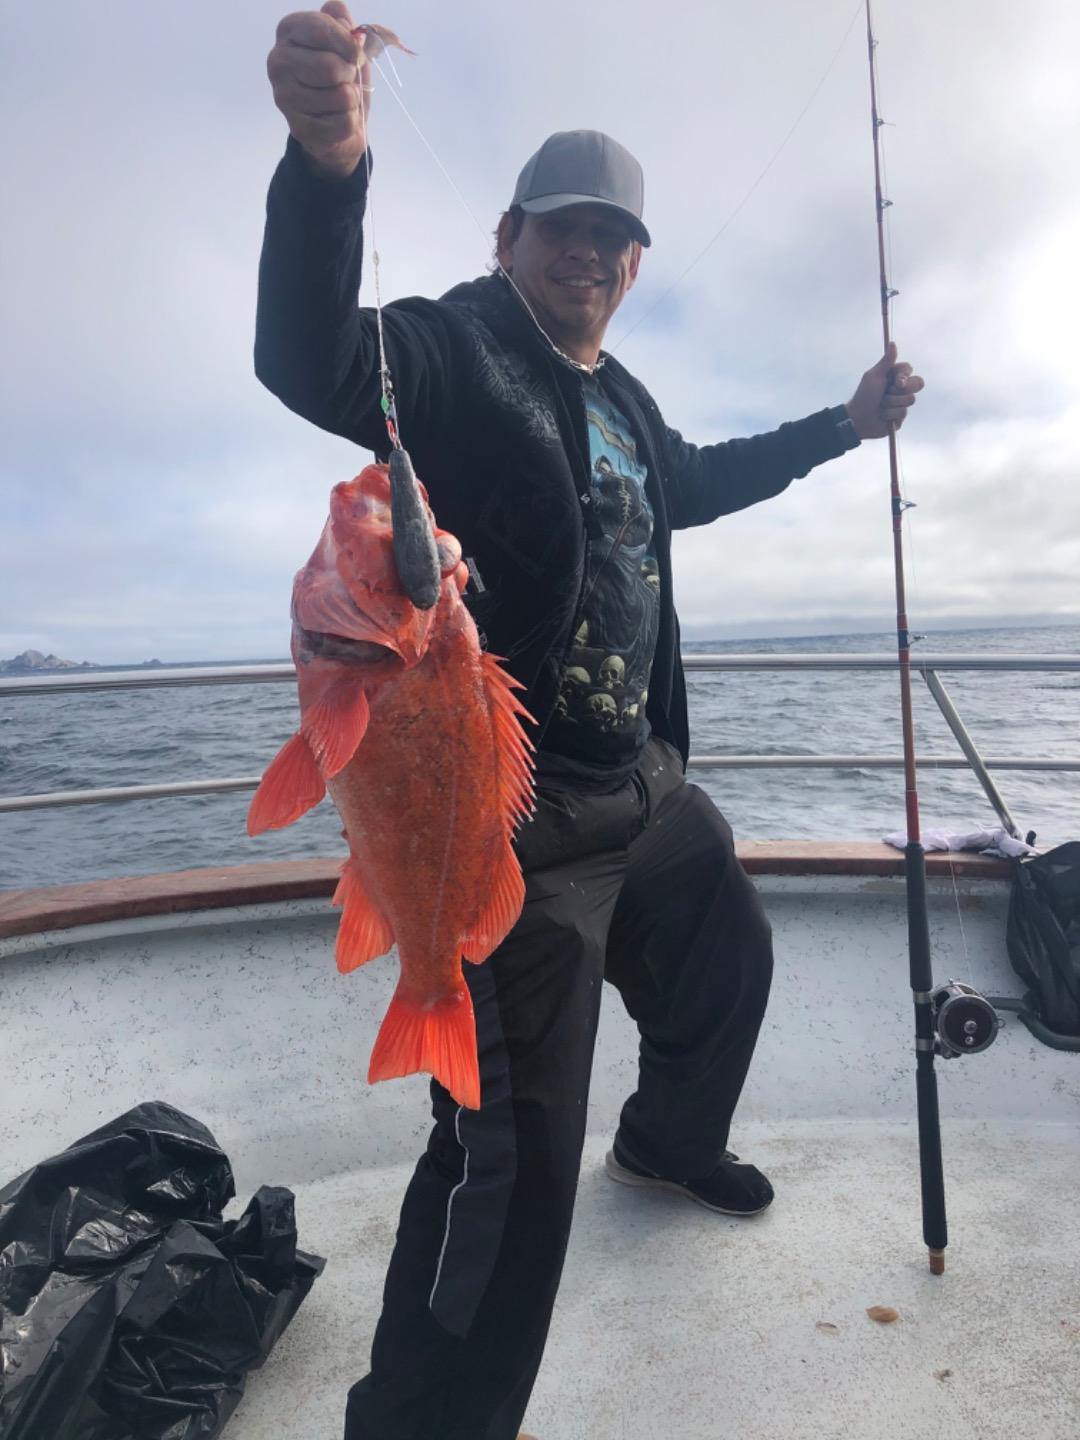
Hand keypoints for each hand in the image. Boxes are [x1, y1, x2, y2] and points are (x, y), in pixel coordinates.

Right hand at [267, 2, 371, 180]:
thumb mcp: (347, 44)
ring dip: (351, 100)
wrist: (339, 124)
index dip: (347, 43)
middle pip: (331, 67)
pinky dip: (350, 123)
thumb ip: (344, 25)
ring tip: (340, 100)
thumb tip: (343, 19)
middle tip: (345, 79)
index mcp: (289, 31)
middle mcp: (278, 61)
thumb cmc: (342, 77)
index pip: (320, 27)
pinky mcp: (299, 129)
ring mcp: (284, 97)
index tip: (355, 53)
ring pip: (341, 97)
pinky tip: (336, 119)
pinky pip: (343, 123)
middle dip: (350, 75)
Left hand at [844, 342, 924, 439]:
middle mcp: (901, 388)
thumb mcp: (874, 376)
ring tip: (881, 405)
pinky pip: (904, 413)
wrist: (858, 419)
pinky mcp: (901, 416)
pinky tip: (882, 415)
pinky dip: (890, 414)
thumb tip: (892, 342)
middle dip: (902, 390)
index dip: (904, 375)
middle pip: (918, 383)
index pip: (910, 369)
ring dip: (892, 402)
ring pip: (910, 400)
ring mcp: (902, 402)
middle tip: (887, 393)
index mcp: (894, 376)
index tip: (896, 381)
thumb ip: (886, 361)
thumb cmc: (864, 396)